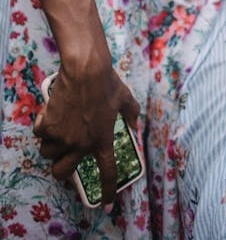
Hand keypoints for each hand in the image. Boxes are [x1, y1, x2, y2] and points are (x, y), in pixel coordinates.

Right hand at [35, 63, 139, 206]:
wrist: (86, 69)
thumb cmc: (107, 82)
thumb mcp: (125, 98)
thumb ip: (132, 114)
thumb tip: (135, 124)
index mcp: (102, 140)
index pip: (107, 173)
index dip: (108, 191)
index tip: (106, 205)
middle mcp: (80, 144)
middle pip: (61, 173)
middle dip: (61, 170)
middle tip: (65, 157)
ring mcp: (62, 136)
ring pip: (48, 153)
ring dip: (51, 145)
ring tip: (59, 130)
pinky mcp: (48, 125)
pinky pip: (40, 134)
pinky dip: (43, 127)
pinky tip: (51, 115)